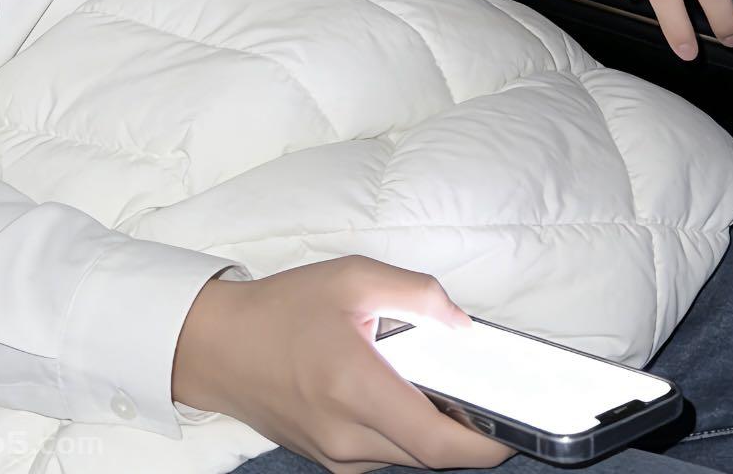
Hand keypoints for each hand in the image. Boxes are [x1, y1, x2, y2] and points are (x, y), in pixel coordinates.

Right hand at [172, 256, 512, 473]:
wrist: (218, 347)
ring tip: (443, 387)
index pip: (436, 441)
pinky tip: (404, 396)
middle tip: (487, 397)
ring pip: (408, 459)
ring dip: (434, 432)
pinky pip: (384, 457)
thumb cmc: (281, 308)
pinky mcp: (327, 459)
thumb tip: (461, 323)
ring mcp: (334, 454)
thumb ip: (416, 293)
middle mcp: (346, 434)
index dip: (484, 446)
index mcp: (354, 387)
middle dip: (466, 433)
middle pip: (429, 455)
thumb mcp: (352, 276)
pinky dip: (405, 434)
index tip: (514, 432)